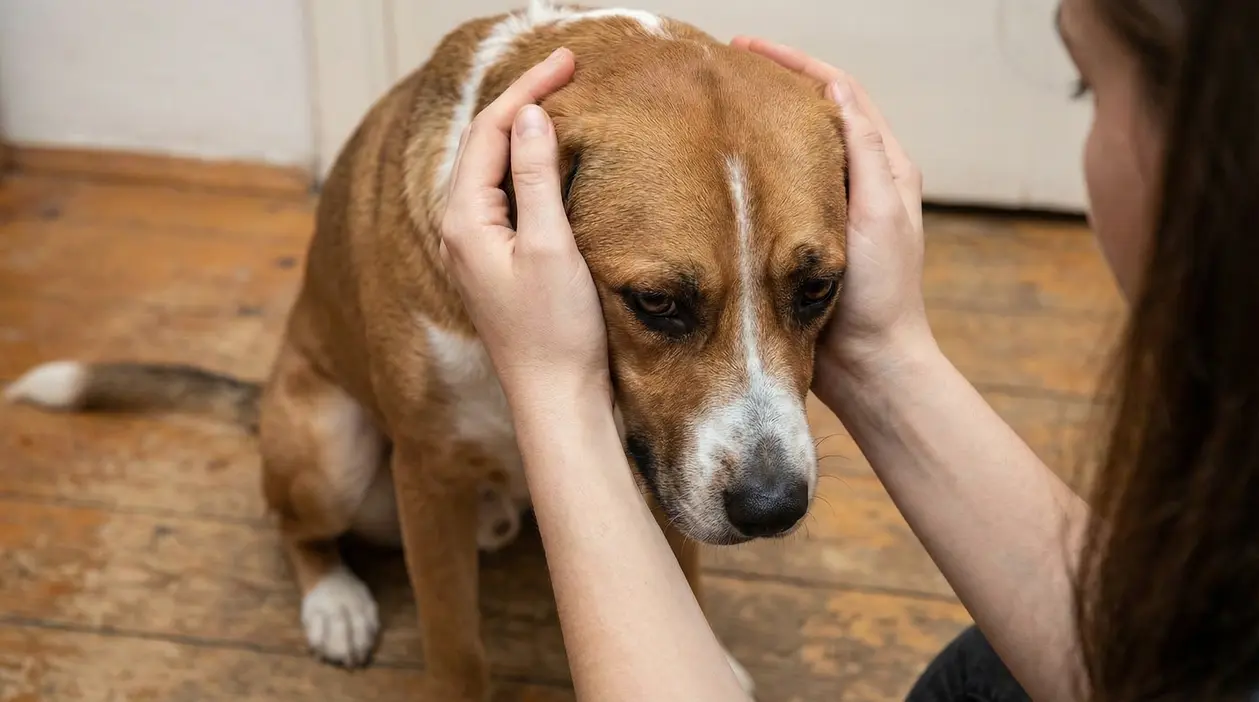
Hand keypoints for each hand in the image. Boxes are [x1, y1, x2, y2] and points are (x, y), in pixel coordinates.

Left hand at [439, 48, 610, 405]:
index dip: (528, 89)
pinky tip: (548, 155)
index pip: (491, 131)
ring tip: (558, 97)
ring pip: (491, 166)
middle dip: (522, 100)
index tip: (569, 60)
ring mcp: (472, 247)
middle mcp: (457, 229)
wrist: (556, 400)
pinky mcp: (493, 261)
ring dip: (522, 128)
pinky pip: (502, 193)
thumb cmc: (555, 332)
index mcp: (462, 220)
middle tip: (567, 67)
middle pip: (485, 143)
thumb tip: (529, 115)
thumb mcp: (551, 246)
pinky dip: (525, 163)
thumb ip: (535, 177)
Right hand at [731, 37, 934, 381]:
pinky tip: (718, 167)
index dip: (795, 66)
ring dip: (757, 125)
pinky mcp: (801, 239)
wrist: (869, 365)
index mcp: (883, 168)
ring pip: (790, 149)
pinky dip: (750, 168)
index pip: (838, 94)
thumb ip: (864, 154)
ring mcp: (827, 210)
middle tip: (722, 73)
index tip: (748, 50)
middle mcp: (857, 182)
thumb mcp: (879, 215)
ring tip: (715, 109)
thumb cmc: (881, 296)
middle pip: (811, 114)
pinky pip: (774, 188)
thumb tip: (836, 92)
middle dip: (770, 87)